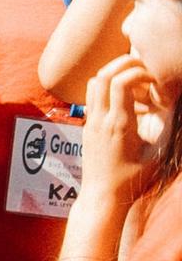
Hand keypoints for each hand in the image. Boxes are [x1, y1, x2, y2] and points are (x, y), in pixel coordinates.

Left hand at [81, 54, 167, 201]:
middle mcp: (101, 119)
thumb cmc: (133, 181)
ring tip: (136, 82)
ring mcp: (91, 121)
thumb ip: (168, 130)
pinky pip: (92, 96)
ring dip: (113, 74)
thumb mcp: (157, 156)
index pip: (120, 82)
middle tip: (144, 69)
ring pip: (93, 83)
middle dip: (124, 64)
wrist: (102, 196)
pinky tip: (126, 99)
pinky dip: (107, 87)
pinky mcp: (87, 126)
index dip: (139, 72)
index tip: (155, 80)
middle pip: (102, 75)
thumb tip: (175, 108)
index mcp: (119, 124)